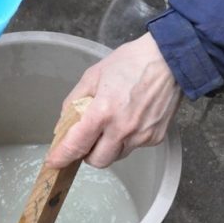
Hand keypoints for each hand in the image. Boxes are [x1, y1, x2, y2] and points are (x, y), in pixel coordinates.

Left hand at [46, 33, 181, 168]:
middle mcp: (122, 129)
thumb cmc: (130, 63)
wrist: (169, 60)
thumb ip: (74, 101)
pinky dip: (127, 140)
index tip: (54, 162)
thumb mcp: (92, 76)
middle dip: (87, 154)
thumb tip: (65, 123)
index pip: (76, 145)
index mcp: (103, 112)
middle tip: (87, 139)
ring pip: (116, 156)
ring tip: (111, 124)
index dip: (61, 157)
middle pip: (97, 161)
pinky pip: (134, 147)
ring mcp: (141, 136)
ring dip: (108, 147)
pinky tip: (130, 119)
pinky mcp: (156, 138)